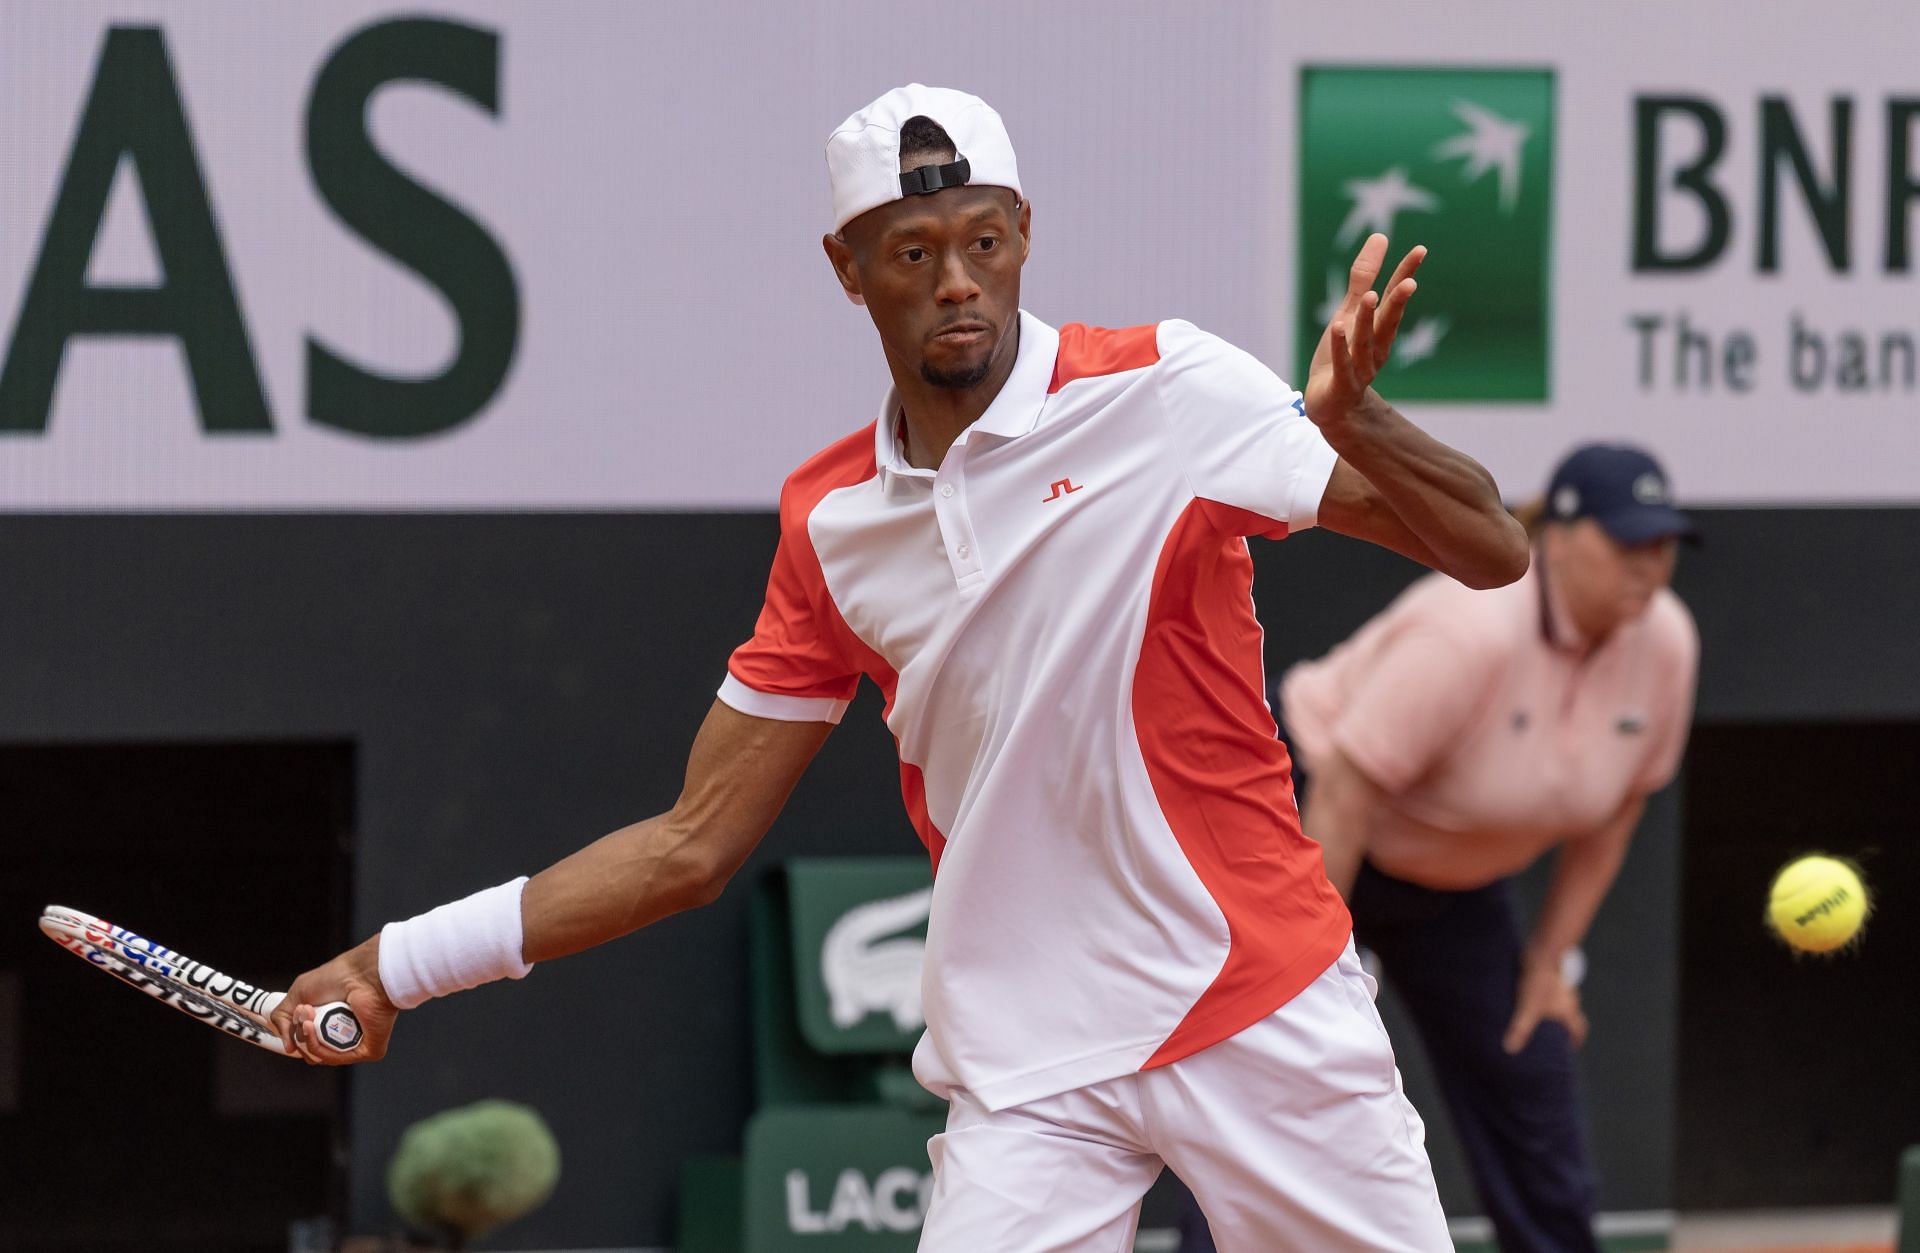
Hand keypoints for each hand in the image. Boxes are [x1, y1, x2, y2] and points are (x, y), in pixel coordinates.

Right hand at [270, 935, 399, 1064]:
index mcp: (330, 1024)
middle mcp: (343, 1035)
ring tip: (308, 1017)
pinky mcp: (368, 1050)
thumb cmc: (336, 977)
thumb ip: (283, 1019)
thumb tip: (288, 1048)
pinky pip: (336, 1058)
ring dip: (306, 1039)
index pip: (306, 1044)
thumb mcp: (298, 994)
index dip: (295, 1035)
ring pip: (320, 1057)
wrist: (360, 973)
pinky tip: (312, 1029)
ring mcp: (356, 1044)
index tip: (293, 1018)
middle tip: (304, 1011)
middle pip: (310, 1052)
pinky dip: (318, 1048)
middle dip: (300, 1034)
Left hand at [1303, 234, 1425, 429]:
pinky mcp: (1341, 383)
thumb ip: (1364, 277)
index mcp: (1379, 328)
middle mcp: (1375, 347)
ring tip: (1370, 297)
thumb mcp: (1350, 312)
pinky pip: (1342, 363)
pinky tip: (1339, 327)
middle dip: (1398, 303)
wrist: (1331, 406)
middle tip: (1410, 283)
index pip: (1393, 297)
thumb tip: (1380, 236)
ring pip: (1365, 342)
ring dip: (1368, 320)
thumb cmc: (1342, 354)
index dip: (1405, 274)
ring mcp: (1360, 367)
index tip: (1420, 250)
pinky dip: (1341, 347)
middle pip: (1388, 321)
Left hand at [1502, 950, 1588, 1054]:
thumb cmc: (1537, 981)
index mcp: (1568, 1010)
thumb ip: (1520, 1029)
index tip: (1570, 1047)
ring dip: (1555, 1010)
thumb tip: (1510, 1049)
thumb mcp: (1526, 1008)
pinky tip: (1533, 995)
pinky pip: (1552, 990)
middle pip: (1572, 1016)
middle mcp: (1569, 999)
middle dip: (1564, 1026)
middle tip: (1553, 1034)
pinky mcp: (1552, 975)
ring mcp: (1562, 986)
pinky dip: (1546, 996)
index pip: (1578, 1029)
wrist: (1542, 950)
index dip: (1576, 1039)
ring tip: (1540, 1016)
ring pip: (1562, 1002)